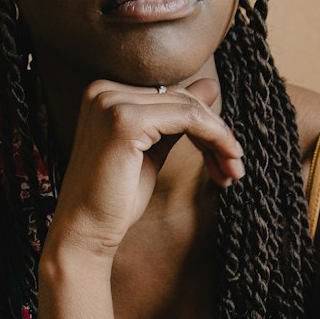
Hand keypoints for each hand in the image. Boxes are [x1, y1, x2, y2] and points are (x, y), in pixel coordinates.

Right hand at [46, 76, 244, 260]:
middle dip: (216, 132)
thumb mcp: (152, 151)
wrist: (85, 233)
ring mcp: (111, 102)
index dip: (204, 124)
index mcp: (105, 93)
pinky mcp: (125, 120)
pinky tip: (222, 164)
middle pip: (181, 99)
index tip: (226, 156)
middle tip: (234, 166)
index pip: (170, 96)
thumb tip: (210, 85)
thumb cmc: (115, 200)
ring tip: (232, 170)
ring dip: (219, 138)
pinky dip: (213, 138)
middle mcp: (104, 90)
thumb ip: (176, 120)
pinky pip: (187, 118)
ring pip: (188, 107)